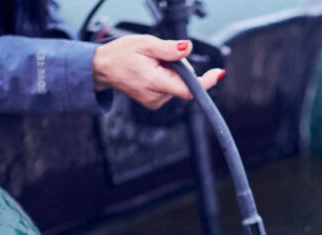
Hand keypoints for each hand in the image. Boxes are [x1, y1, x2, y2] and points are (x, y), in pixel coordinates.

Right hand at [92, 34, 224, 109]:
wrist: (103, 68)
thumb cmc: (121, 54)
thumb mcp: (145, 44)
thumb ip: (169, 49)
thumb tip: (188, 48)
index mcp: (154, 82)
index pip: (187, 89)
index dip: (205, 83)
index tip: (218, 73)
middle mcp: (156, 96)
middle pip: (183, 83)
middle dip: (180, 68)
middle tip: (162, 57)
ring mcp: (155, 102)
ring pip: (177, 85)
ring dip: (171, 72)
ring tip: (153, 64)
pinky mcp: (154, 102)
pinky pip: (170, 88)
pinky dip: (166, 78)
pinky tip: (152, 72)